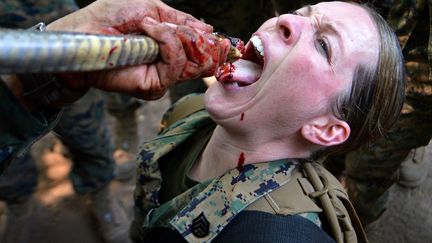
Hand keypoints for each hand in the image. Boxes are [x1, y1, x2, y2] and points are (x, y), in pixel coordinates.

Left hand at [47, 0, 229, 99]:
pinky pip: (174, 66)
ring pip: (193, 63)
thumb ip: (180, 20)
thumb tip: (208, 30)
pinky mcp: (153, 87)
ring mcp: (162, 78)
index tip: (223, 39)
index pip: (201, 52)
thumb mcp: (151, 8)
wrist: (83, 33)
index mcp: (171, 47)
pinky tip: (148, 31)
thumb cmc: (110, 17)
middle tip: (193, 31)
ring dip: (180, 37)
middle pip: (204, 61)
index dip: (214, 46)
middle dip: (203, 43)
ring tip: (154, 25)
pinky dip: (167, 43)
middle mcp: (169, 65)